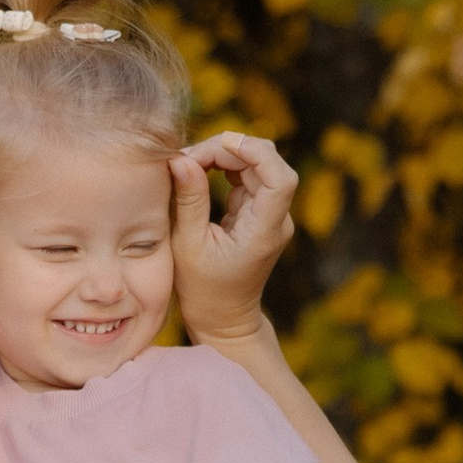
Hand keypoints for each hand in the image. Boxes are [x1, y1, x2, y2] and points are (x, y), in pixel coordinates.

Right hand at [169, 134, 298, 344]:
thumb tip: (181, 159)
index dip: (255, 152)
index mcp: (265, 232)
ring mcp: (270, 214)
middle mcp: (276, 219)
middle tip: (187, 158)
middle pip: (267, 163)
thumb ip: (189, 200)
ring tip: (186, 163)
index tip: (218, 145)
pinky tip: (196, 170)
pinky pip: (246, 176)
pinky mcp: (257, 211)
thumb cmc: (203, 290)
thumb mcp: (187, 246)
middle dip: (228, 149)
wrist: (223, 317)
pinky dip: (222, 166)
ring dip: (222, 155)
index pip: (280, 179)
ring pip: (256, 164)